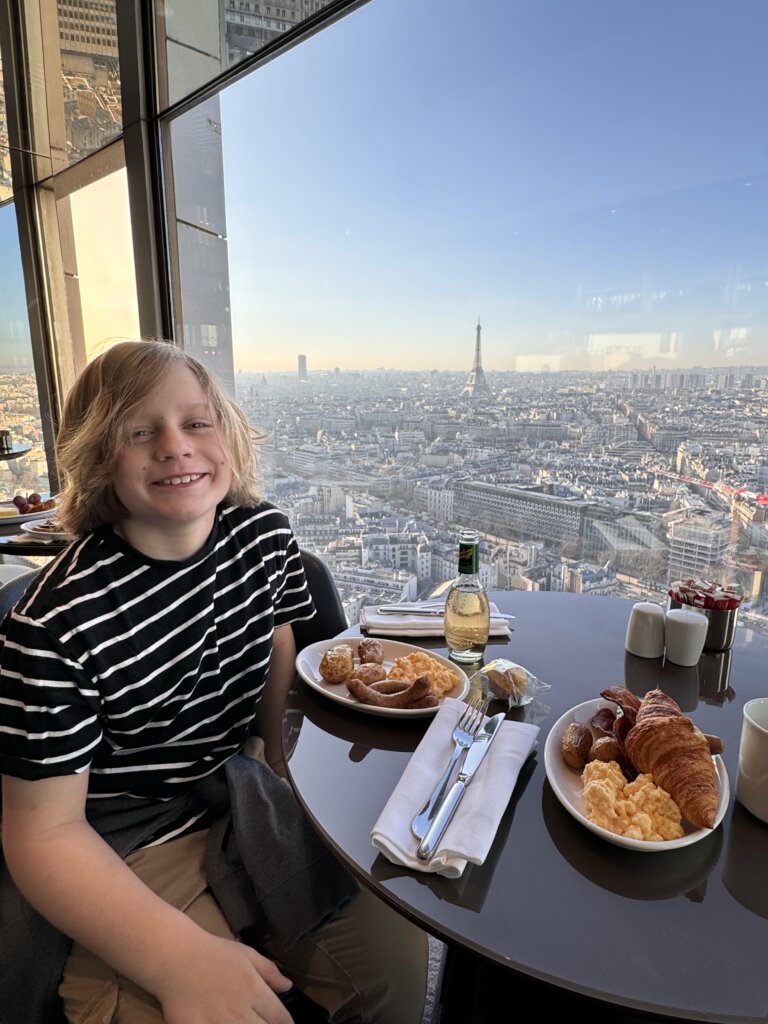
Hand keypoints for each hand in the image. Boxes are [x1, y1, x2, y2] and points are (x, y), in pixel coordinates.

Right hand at [157, 932, 293, 1023]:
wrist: (176, 957)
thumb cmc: (213, 953)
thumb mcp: (247, 954)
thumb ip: (270, 971)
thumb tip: (288, 986)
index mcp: (254, 990)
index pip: (280, 1018)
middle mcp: (240, 1010)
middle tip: (265, 1023)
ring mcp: (219, 1023)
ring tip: (247, 1023)